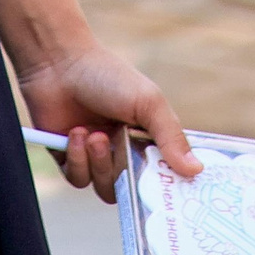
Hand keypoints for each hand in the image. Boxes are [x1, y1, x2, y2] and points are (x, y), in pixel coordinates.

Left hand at [17, 42, 198, 203]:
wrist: (58, 63)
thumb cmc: (107, 76)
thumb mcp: (148, 103)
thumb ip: (171, 138)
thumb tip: (196, 171)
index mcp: (148, 140)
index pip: (163, 176)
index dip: (164, 186)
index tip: (166, 191)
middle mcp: (123, 152)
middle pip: (133, 188)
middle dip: (123, 172)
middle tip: (116, 146)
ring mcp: (95, 157)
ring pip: (105, 189)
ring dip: (99, 164)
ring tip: (93, 135)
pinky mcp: (69, 158)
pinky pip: (78, 179)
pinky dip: (77, 159)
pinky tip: (75, 133)